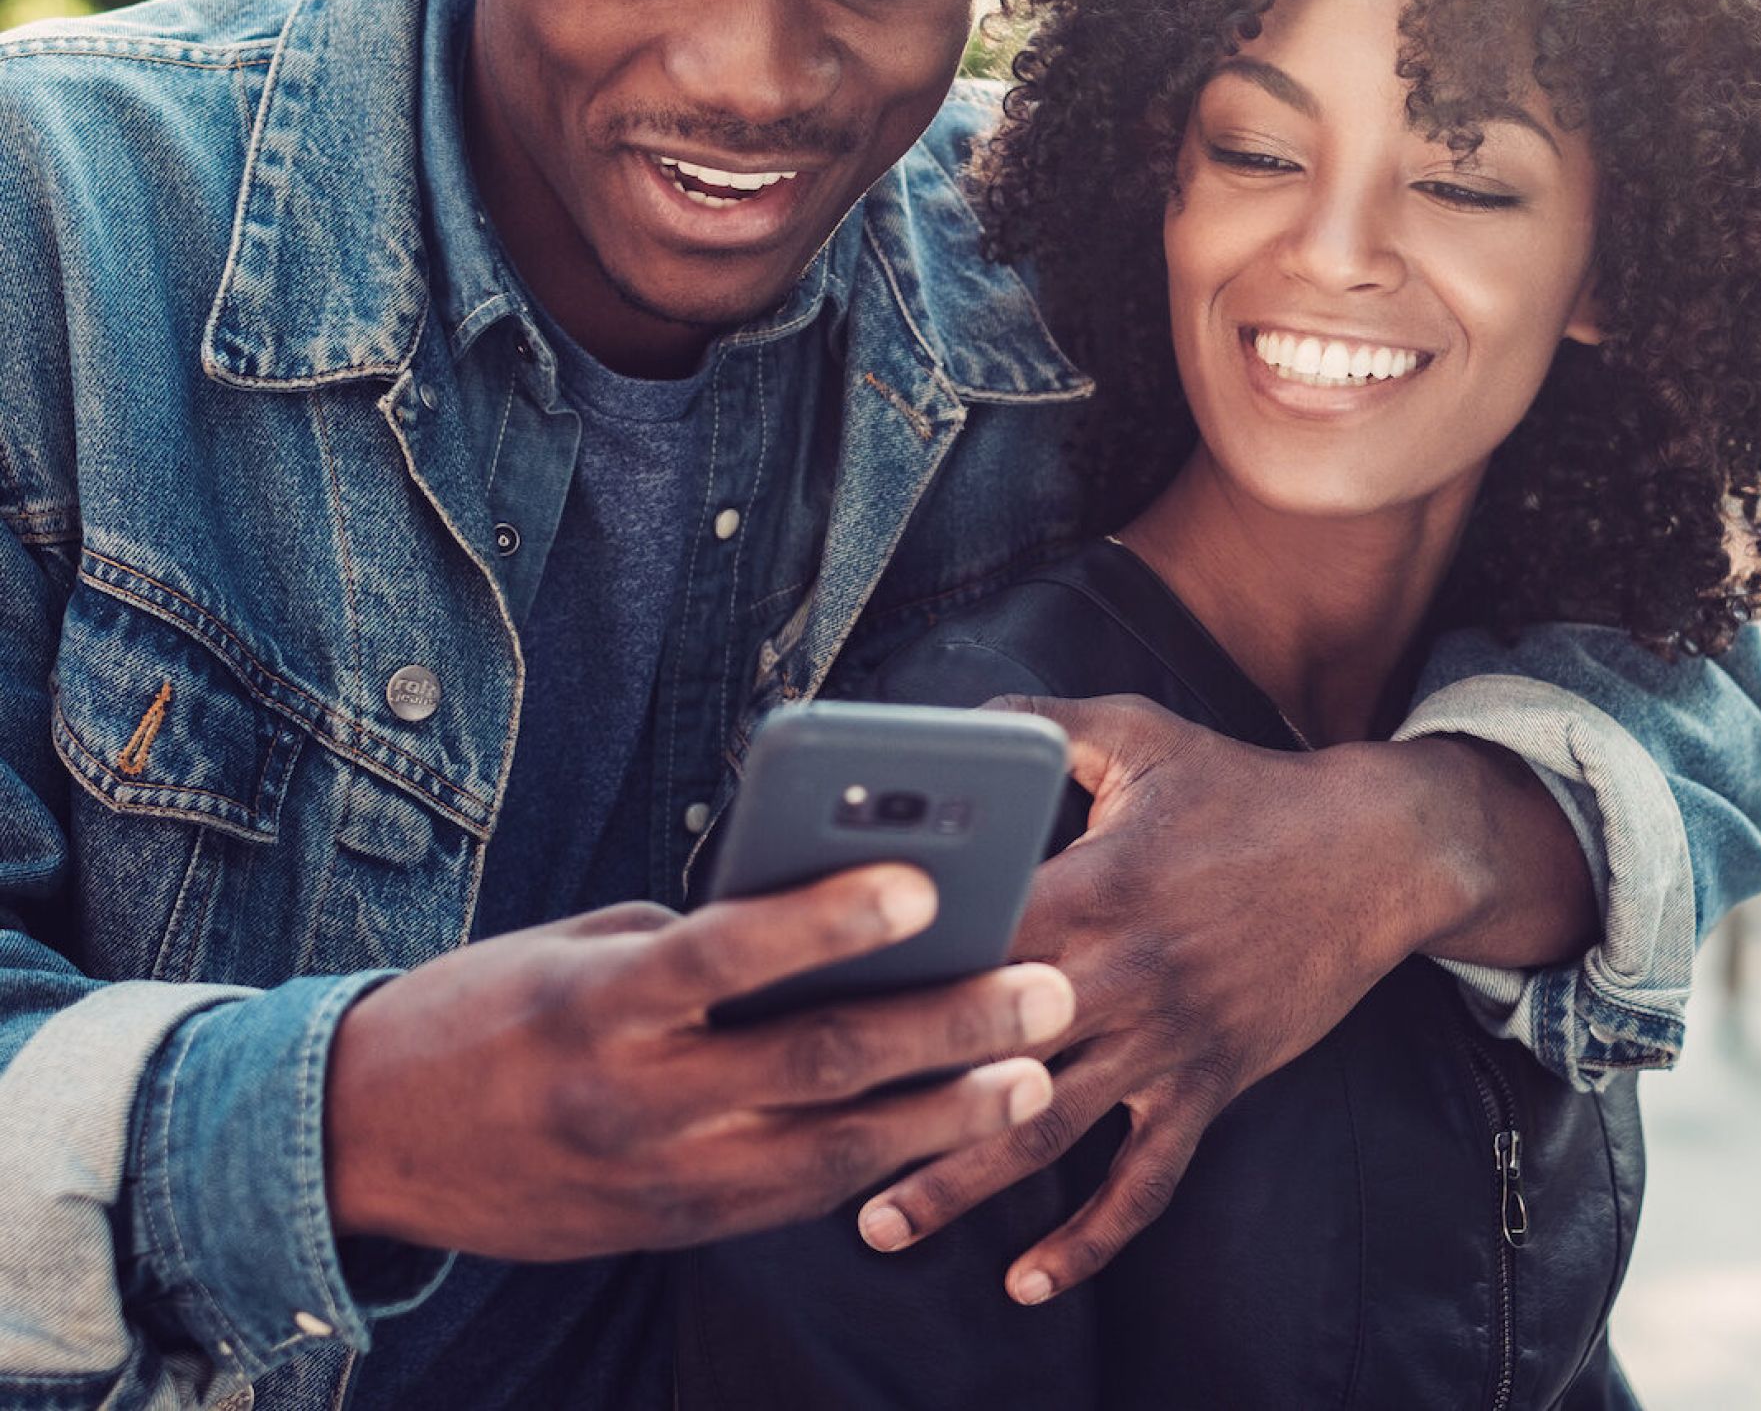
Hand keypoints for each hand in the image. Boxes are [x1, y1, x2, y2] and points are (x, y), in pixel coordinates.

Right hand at [325, 866, 1072, 1260]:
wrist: (369, 1141)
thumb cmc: (486, 1006)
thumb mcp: (579, 947)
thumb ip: (694, 943)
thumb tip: (823, 927)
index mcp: (601, 998)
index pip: (728, 950)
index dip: (827, 918)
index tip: (923, 879)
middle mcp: (636, 1095)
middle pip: (813, 1061)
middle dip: (942, 1027)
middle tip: (1044, 989)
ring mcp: (660, 1177)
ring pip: (829, 1150)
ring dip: (943, 1113)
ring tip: (1033, 1075)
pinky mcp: (674, 1229)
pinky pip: (798, 1195)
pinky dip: (882, 1162)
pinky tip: (954, 1129)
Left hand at [855, 696, 1592, 1303]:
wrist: (1373, 852)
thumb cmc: (1244, 787)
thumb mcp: (1139, 732)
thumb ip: (1041, 721)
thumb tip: (955, 719)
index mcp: (1094, 886)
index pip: (972, 941)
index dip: (893, 970)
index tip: (813, 999)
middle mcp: (1122, 975)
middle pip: (988, 1052)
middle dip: (896, 1096)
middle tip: (802, 1130)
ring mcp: (1166, 1042)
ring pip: (1046, 1130)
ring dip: (960, 1183)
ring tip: (879, 1222)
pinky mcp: (1207, 1085)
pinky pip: (1144, 1181)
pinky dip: (1089, 1239)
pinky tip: (1028, 1282)